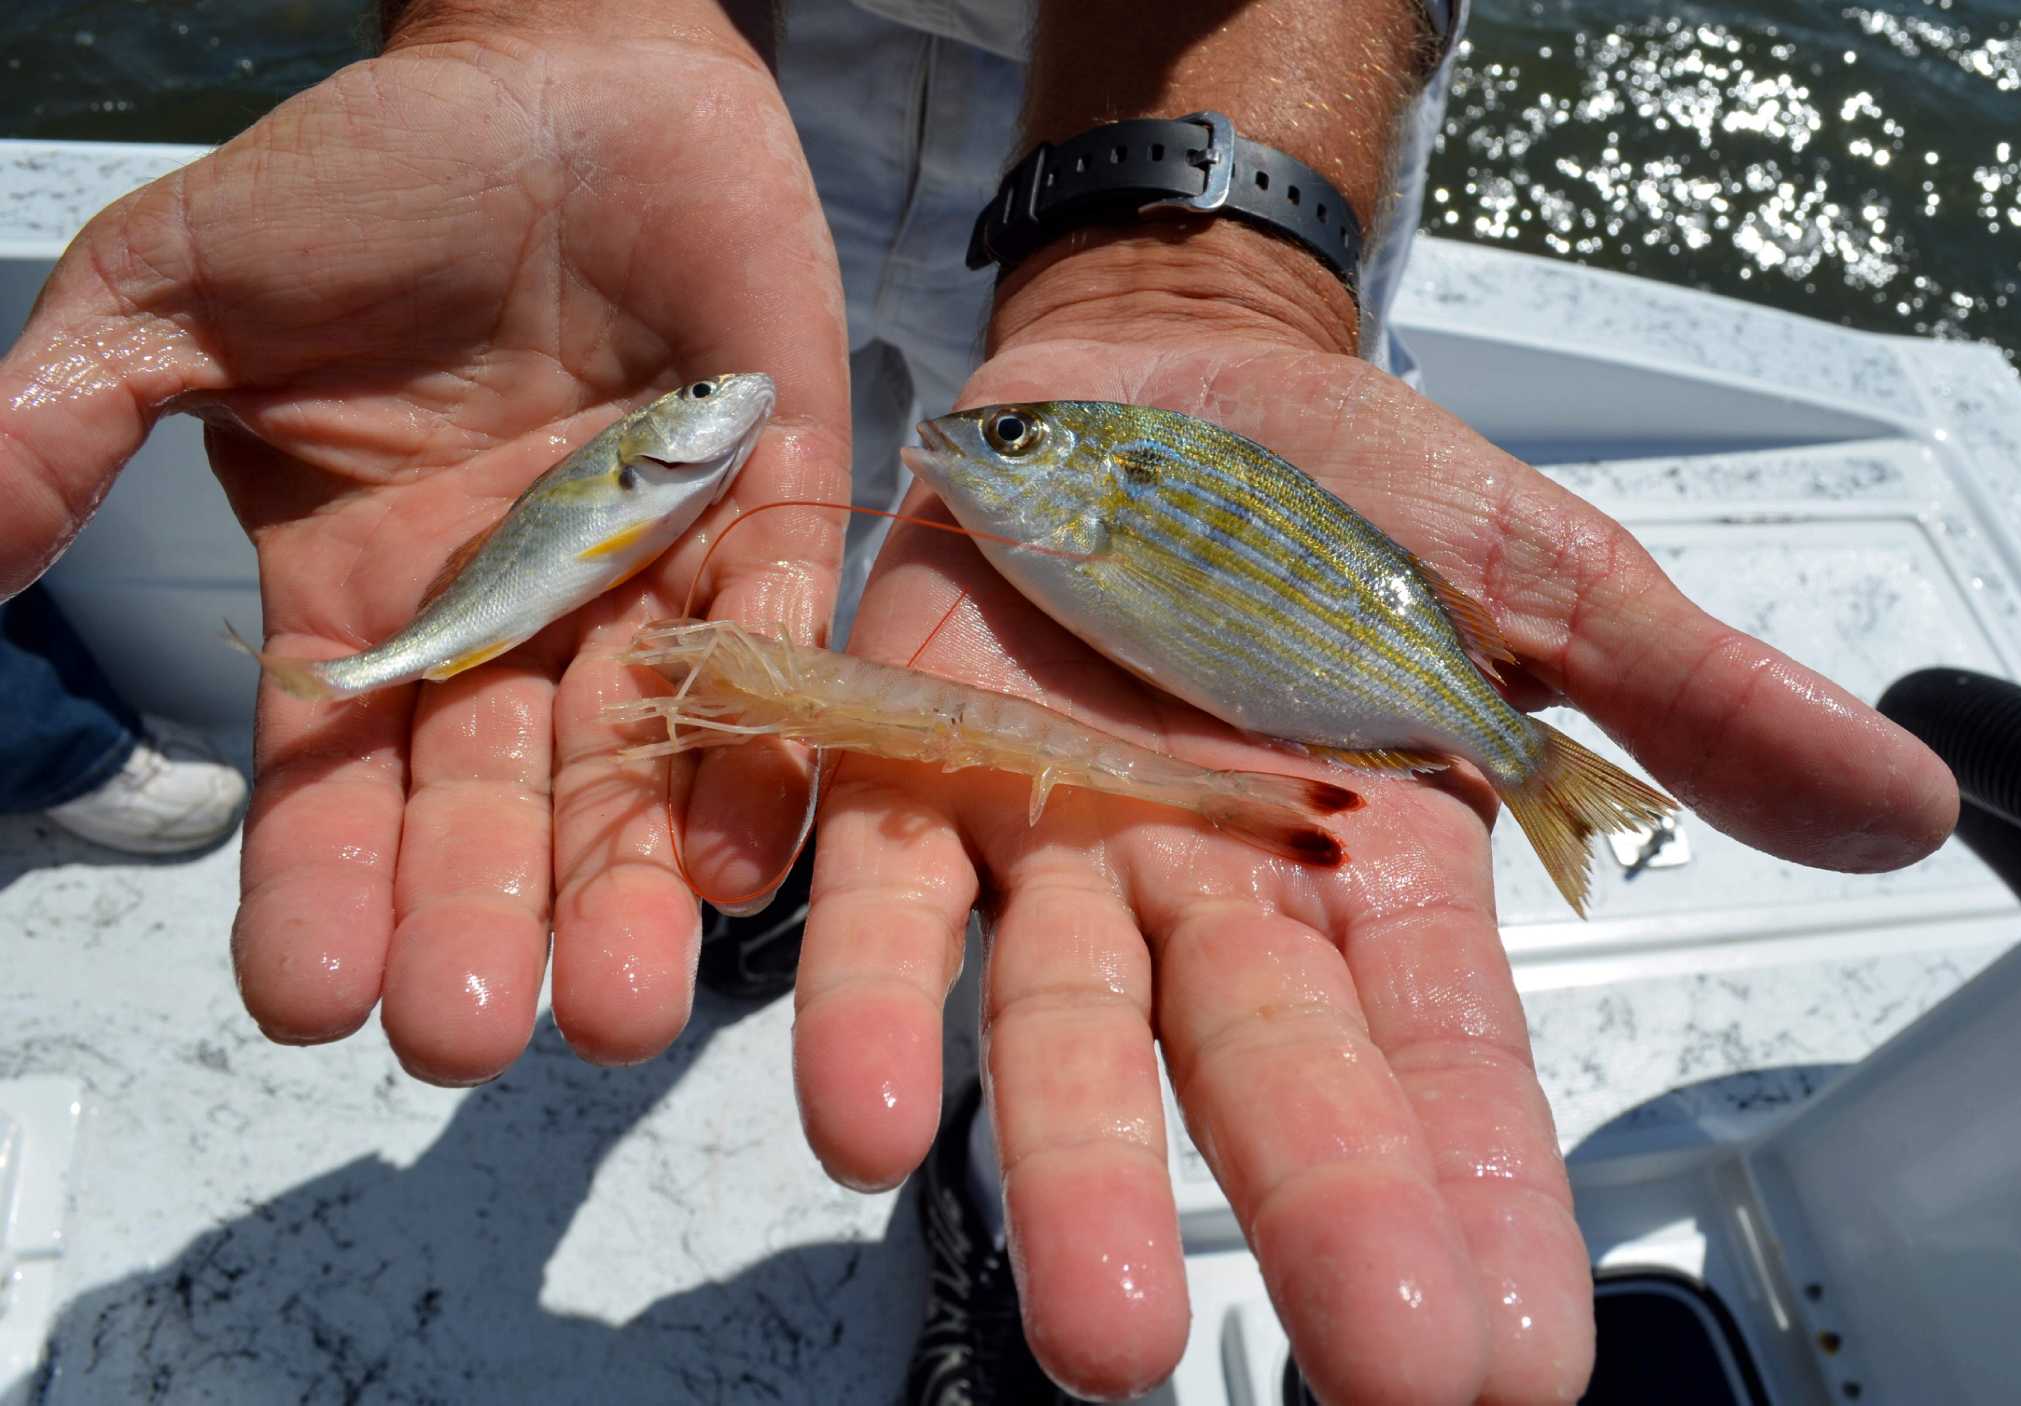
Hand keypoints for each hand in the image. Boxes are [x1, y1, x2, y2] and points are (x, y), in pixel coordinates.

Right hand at [0, 4, 850, 1081]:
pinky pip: (776, 637)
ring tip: (617, 1009)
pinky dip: (765, 738)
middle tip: (473, 1037)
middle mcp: (516, 617)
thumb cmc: (366, 180)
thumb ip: (59, 433)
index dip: (324, 883)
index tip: (309, 999)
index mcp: (370, 597)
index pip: (338, 777)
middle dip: (484, 920)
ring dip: (629, 885)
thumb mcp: (176, 299)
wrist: (555, 69)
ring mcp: (651, 570)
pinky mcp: (774, 504)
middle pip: (495, 803)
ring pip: (639, 758)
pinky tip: (742, 856)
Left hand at [796, 230, 1957, 1401]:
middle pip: (1256, 1071)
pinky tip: (863, 1112)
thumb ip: (1686, 700)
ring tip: (1092, 1328)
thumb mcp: (1538, 582)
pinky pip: (881, 894)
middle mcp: (1208, 891)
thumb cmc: (1352, 492)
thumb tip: (1899, 810)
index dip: (1481, 1198)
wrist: (1159, 378)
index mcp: (1371, 869)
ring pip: (1057, 1022)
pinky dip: (864, 993)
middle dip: (1303, 1210)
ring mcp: (1051, 840)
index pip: (1444, 1066)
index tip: (1515, 1364)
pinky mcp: (910, 766)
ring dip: (1068, 1164)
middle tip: (1360, 1375)